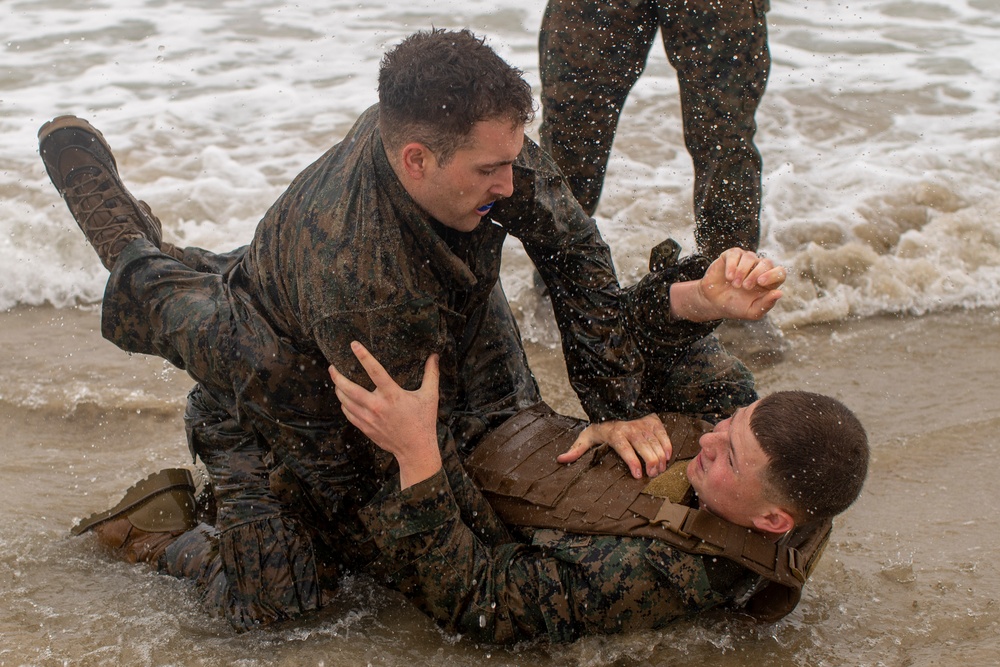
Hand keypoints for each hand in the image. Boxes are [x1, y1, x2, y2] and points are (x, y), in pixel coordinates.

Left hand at [328, 341, 441, 488]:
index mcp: (392, 395)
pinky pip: (349, 414)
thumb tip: (435, 356)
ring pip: (346, 402)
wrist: (416, 450)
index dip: (364, 356)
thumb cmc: (424, 421)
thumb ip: (431, 374)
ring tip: (336, 380)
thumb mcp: (430, 396)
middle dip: (338, 377)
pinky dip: (344, 405)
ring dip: (339, 390)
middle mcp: (377, 406)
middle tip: (332, 366)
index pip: (375, 371)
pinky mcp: (366, 428)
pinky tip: (344, 399)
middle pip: (350, 389)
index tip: (354, 344)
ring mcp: (369, 419)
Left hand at [556, 413, 671, 478]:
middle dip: (651, 464)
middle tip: (652, 475)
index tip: (638, 475)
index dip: (633, 463)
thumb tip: (560, 459)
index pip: (626, 450)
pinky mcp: (653, 422)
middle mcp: (631, 429)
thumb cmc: (602, 423)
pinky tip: (667, 458)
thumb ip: (576, 449)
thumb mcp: (587, 435)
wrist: (615, 401)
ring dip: (660, 459)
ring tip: (659, 471)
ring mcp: (644, 425)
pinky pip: (664, 436)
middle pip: (645, 449)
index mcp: (615, 434)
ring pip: (656, 444)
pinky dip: (668, 448)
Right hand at [671, 248, 784, 321]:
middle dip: (755, 274)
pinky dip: (732, 265)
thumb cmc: (736, 306)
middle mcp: (759, 268)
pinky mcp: (731, 256)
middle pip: (766, 263)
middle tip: (745, 287)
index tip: (760, 282)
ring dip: (742, 271)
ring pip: (750, 257)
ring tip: (734, 284)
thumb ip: (767, 304)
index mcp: (768, 282)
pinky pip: (735, 254)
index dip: (773, 275)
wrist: (714, 302)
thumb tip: (780, 293)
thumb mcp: (752, 311)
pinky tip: (728, 277)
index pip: (780, 272)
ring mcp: (746, 260)